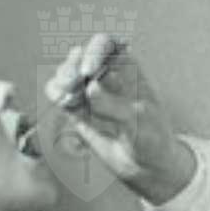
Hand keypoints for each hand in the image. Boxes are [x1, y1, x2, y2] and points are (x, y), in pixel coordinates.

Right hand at [46, 38, 197, 205]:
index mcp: (128, 67)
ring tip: (69, 97)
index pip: (106, 44)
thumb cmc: (152, 136)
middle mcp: (106, 75)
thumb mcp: (139, 120)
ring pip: (67, 74)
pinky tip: (64, 102)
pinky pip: (61, 95)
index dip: (95, 49)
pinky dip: (57, 95)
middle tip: (75, 85)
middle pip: (81, 57)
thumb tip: (90, 89)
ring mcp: (90, 92)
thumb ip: (114, 104)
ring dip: (62, 80)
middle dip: (73, 67)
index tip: (90, 69)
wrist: (146, 166)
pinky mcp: (78, 110)